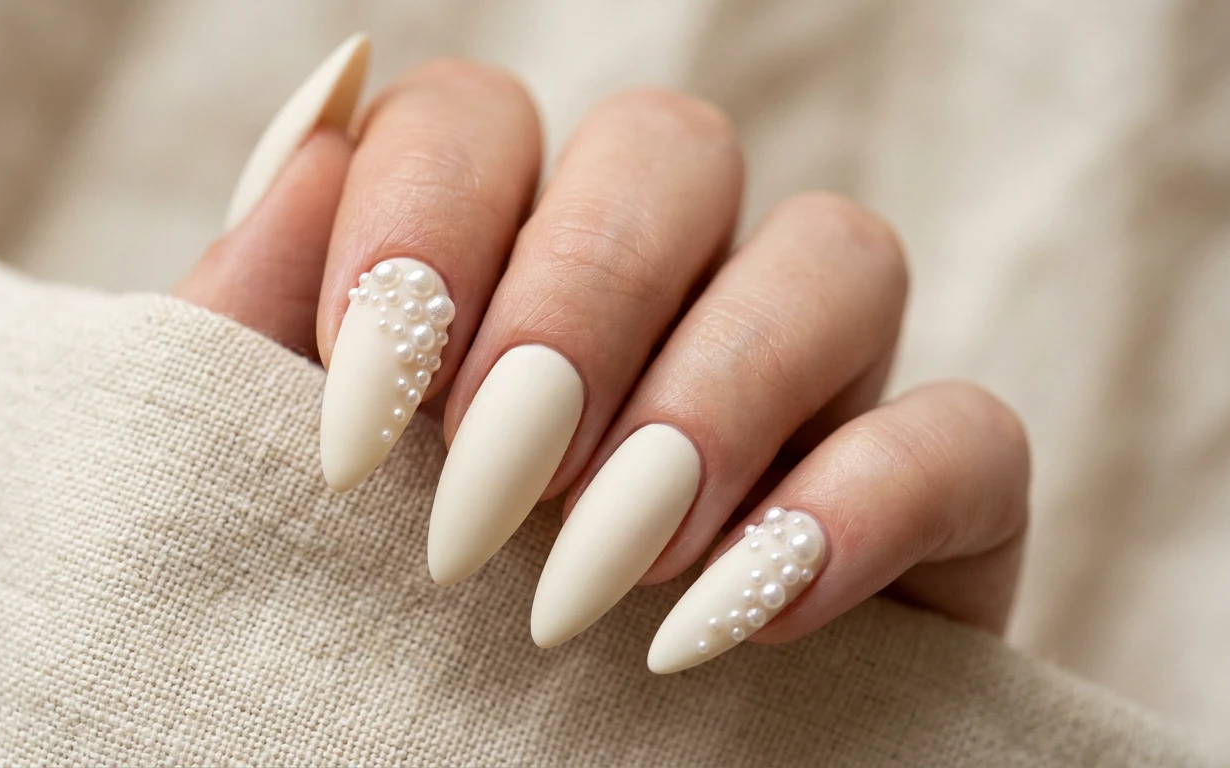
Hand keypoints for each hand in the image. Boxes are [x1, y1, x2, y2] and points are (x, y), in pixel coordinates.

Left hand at [176, 38, 1029, 672]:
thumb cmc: (342, 675)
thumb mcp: (259, 496)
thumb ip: (258, 310)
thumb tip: (325, 110)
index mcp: (495, 270)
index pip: (481, 120)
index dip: (423, 223)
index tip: (359, 425)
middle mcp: (661, 300)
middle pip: (672, 148)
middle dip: (580, 300)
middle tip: (495, 484)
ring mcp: (808, 393)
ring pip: (842, 252)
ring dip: (719, 393)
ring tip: (609, 566)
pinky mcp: (933, 514)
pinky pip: (971, 437)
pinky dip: (865, 507)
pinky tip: (728, 627)